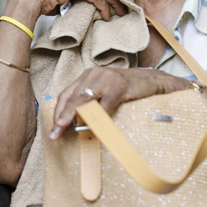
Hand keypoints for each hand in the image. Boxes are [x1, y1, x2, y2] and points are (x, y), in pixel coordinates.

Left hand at [49, 67, 188, 139]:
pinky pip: (107, 101)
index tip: (53, 129)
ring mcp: (107, 78)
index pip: (66, 94)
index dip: (58, 112)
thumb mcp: (104, 94)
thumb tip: (73, 124)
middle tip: (55, 132)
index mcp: (87, 76)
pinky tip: (94, 125)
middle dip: (62, 116)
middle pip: (73, 97)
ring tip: (67, 127)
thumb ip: (90, 104)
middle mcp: (94, 74)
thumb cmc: (127, 90)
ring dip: (75, 115)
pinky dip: (100, 114)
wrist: (153, 82)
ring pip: (86, 98)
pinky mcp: (120, 84)